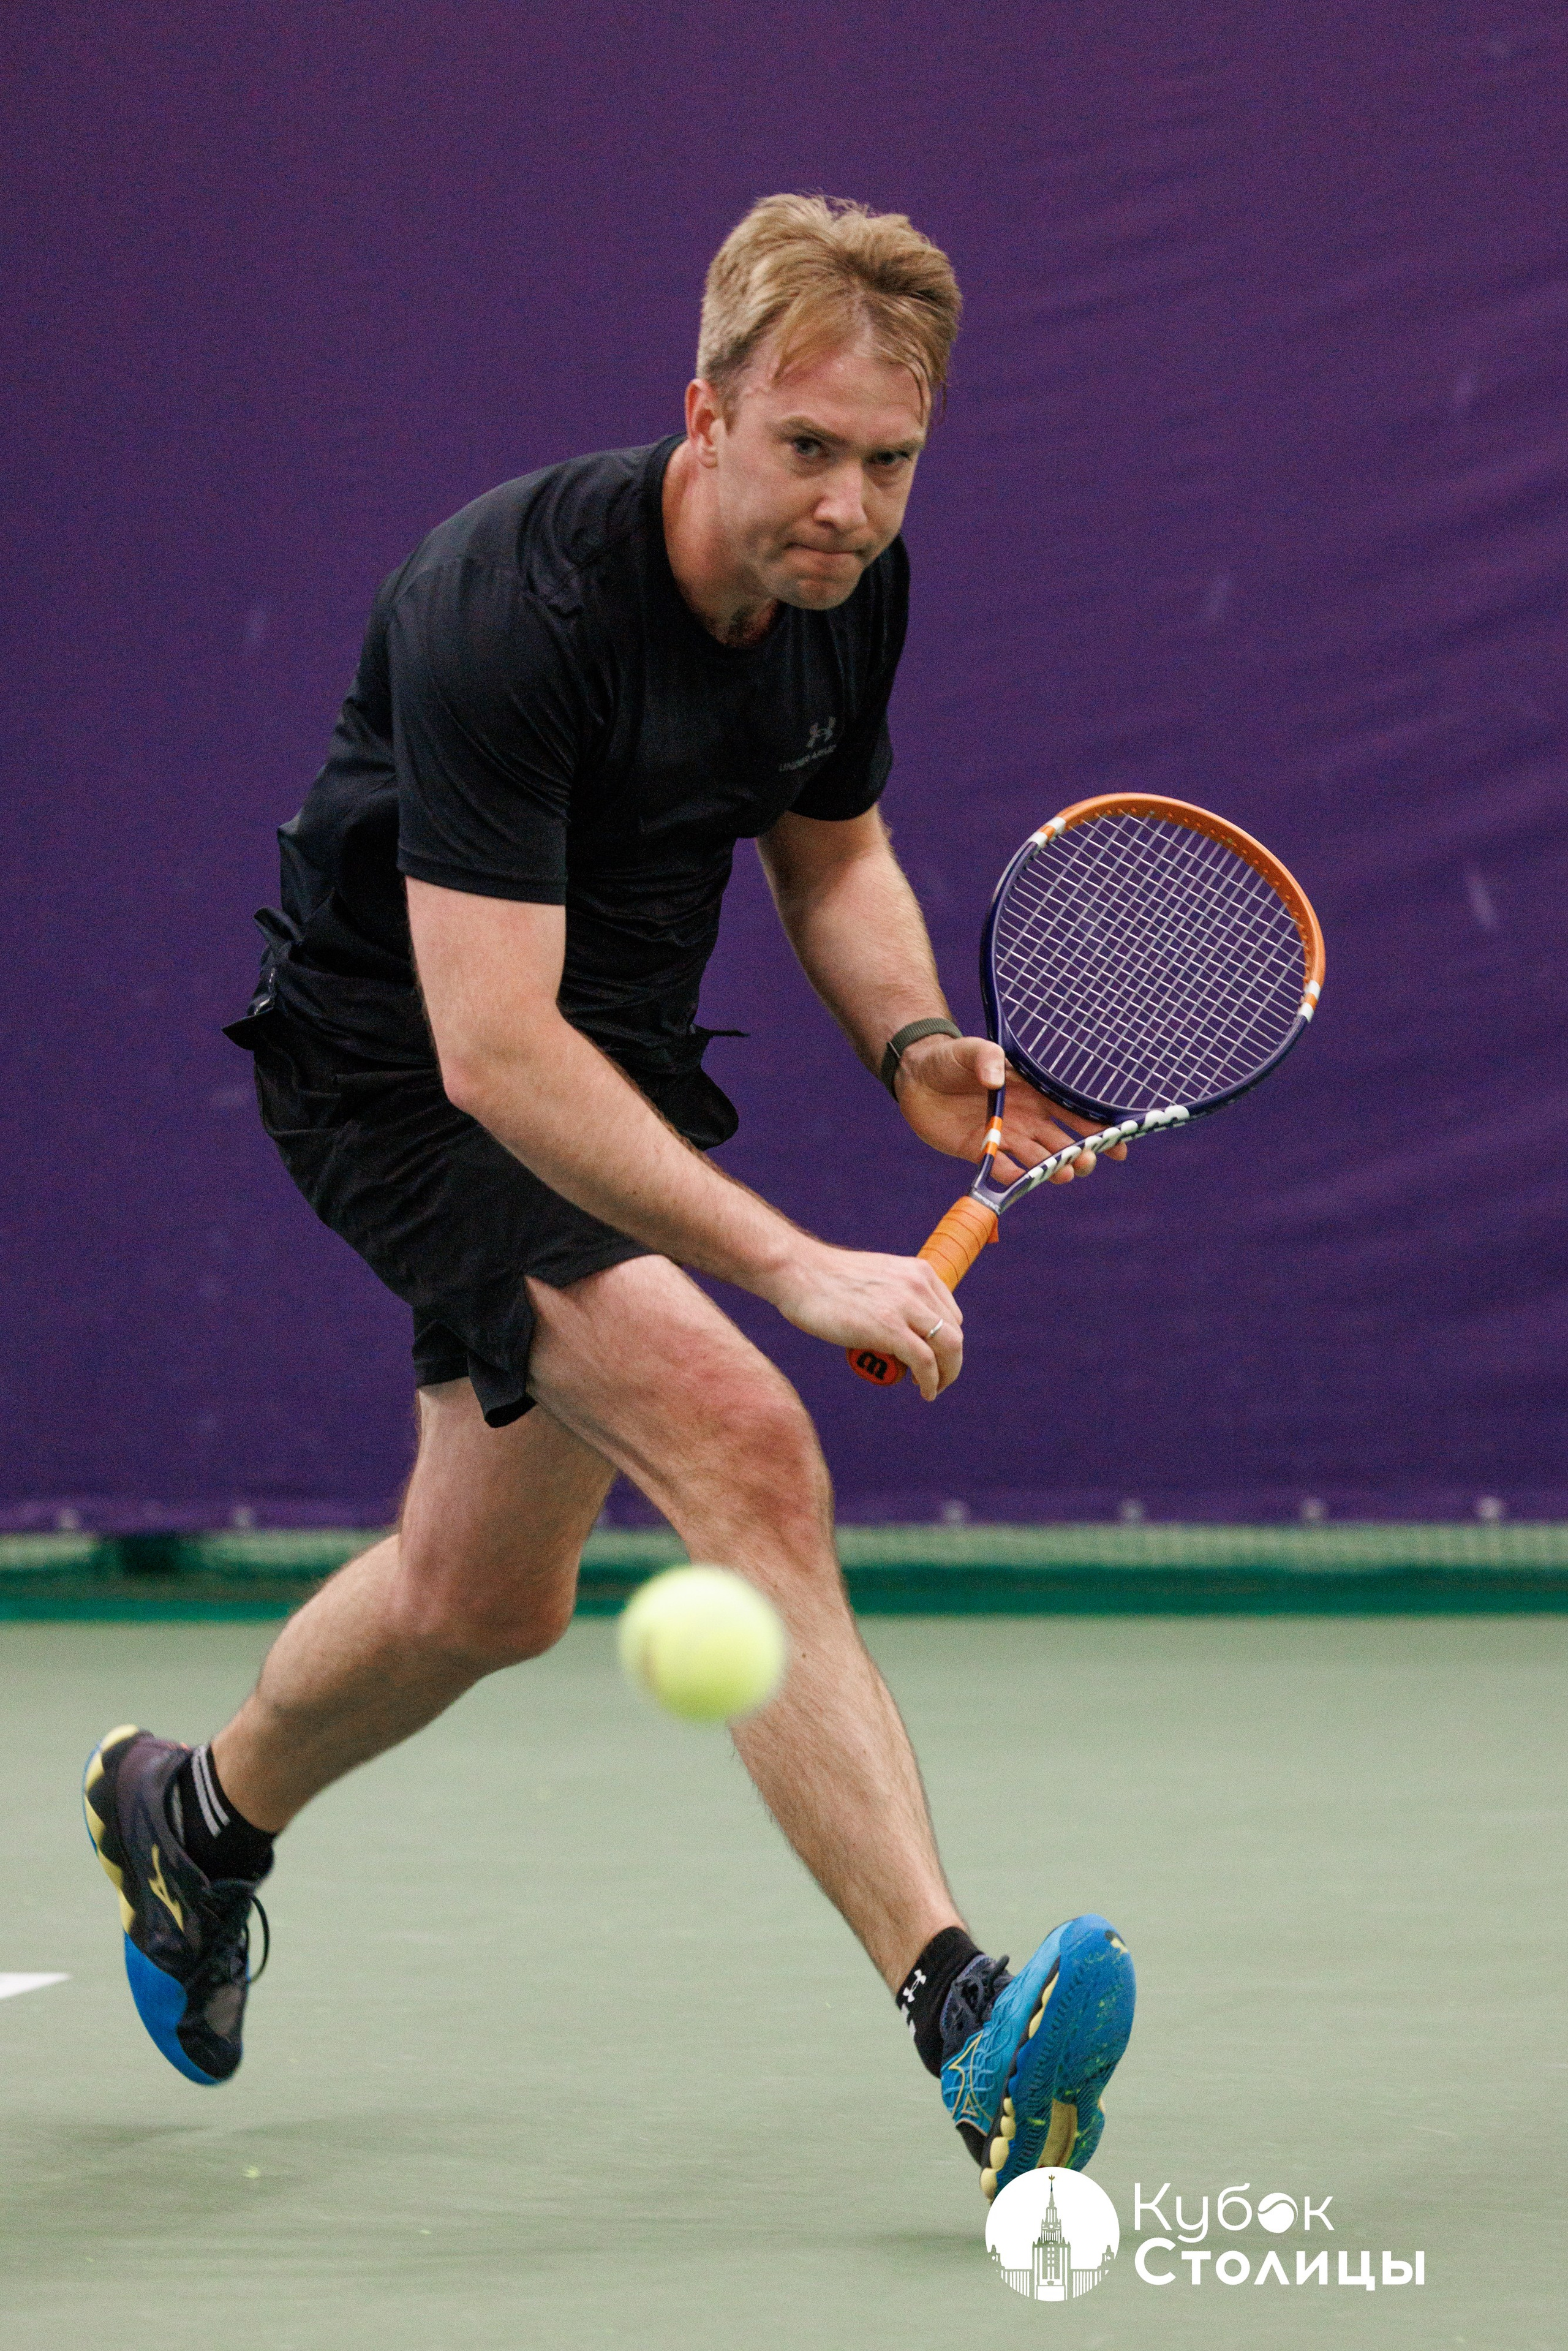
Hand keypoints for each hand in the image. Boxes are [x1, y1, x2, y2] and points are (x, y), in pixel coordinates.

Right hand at [765, 1239, 963, 1400]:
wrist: (799, 1273)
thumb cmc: (827, 1280)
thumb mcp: (876, 1277)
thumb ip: (892, 1293)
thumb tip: (894, 1320)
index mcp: (918, 1272)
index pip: (951, 1315)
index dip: (946, 1342)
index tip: (934, 1358)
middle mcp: (918, 1286)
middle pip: (954, 1333)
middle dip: (950, 1362)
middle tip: (936, 1379)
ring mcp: (905, 1306)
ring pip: (947, 1348)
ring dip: (945, 1375)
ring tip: (933, 1389)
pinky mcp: (889, 1328)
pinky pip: (925, 1362)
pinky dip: (931, 1382)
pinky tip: (926, 1392)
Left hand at [894, 1032, 1128, 1183]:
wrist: (916, 1077)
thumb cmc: (951, 1058)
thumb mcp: (971, 1050)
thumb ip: (987, 1059)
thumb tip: (997, 1080)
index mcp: (1034, 1092)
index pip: (1073, 1113)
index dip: (1097, 1129)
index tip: (1119, 1146)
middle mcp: (1026, 1117)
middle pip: (1062, 1142)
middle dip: (1080, 1154)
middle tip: (1087, 1162)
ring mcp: (1006, 1135)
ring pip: (1038, 1158)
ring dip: (1053, 1168)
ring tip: (1066, 1174)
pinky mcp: (982, 1150)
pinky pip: (1002, 1168)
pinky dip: (1013, 1177)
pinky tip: (1024, 1182)